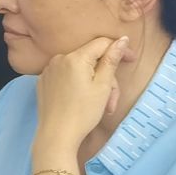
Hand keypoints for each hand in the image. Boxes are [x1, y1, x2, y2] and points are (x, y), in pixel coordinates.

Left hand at [35, 35, 131, 152]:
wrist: (57, 135)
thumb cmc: (83, 112)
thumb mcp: (103, 86)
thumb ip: (111, 60)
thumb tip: (121, 40)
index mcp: (74, 58)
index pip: (101, 43)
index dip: (119, 50)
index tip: (131, 60)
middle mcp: (58, 59)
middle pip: (91, 60)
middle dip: (107, 78)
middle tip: (112, 100)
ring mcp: (49, 70)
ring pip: (80, 70)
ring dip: (95, 85)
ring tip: (103, 107)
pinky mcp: (44, 81)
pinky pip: (67, 77)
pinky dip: (80, 87)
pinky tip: (85, 103)